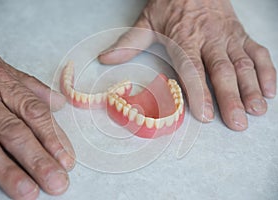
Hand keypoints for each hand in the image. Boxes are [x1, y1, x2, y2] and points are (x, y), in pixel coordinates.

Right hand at [0, 45, 75, 198]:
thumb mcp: (8, 72)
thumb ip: (34, 89)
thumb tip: (60, 103)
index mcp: (7, 86)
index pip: (35, 114)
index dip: (52, 138)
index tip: (67, 161)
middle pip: (14, 131)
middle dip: (36, 159)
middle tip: (56, 182)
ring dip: (7, 169)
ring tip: (27, 191)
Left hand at [98, 0, 275, 130]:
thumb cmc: (171, 4)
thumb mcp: (147, 22)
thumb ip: (128, 42)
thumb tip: (106, 58)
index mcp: (185, 38)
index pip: (192, 68)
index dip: (199, 92)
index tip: (206, 114)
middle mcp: (210, 39)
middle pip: (222, 71)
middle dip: (231, 98)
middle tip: (238, 122)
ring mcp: (228, 37)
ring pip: (243, 64)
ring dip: (252, 89)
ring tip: (256, 111)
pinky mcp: (241, 35)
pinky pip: (258, 52)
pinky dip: (266, 71)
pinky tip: (270, 91)